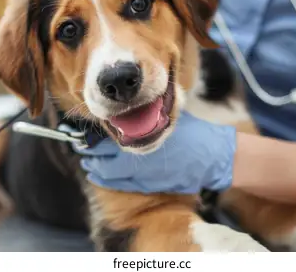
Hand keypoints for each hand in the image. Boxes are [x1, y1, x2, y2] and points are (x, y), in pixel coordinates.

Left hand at [74, 111, 236, 194]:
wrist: (212, 156)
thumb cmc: (193, 133)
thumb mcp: (168, 118)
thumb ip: (146, 116)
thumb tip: (124, 110)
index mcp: (140, 133)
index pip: (105, 135)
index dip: (92, 136)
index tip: (87, 133)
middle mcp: (136, 152)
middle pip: (100, 154)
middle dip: (90, 152)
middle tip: (84, 147)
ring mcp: (140, 171)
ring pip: (104, 172)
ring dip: (94, 167)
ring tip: (90, 162)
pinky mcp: (145, 184)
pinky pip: (116, 184)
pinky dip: (104, 179)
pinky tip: (100, 175)